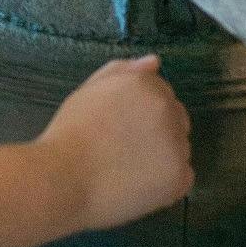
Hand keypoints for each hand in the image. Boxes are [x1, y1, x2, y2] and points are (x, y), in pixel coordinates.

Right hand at [37, 57, 192, 233]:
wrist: (62, 179)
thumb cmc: (69, 134)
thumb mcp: (89, 91)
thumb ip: (121, 71)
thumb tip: (154, 62)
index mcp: (146, 85)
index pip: (163, 95)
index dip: (141, 114)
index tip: (120, 128)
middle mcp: (167, 109)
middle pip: (177, 119)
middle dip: (158, 132)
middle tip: (124, 150)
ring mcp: (176, 143)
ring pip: (180, 148)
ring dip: (163, 157)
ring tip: (127, 169)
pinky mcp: (179, 176)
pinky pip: (183, 177)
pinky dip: (166, 183)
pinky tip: (139, 185)